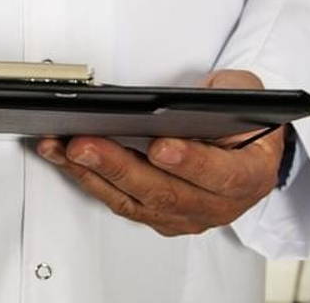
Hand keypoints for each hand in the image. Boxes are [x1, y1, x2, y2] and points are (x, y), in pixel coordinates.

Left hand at [36, 70, 283, 236]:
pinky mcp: (157, 216)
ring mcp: (185, 215)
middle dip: (118, 166)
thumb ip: (227, 93)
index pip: (221, 175)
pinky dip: (88, 180)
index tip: (160, 146)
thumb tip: (186, 98)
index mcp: (249, 176)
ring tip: (60, 148)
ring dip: (91, 174)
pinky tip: (64, 159)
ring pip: (133, 201)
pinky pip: (119, 202)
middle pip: (163, 192)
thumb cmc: (246, 122)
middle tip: (84, 144)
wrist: (248, 151)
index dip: (190, 162)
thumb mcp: (248, 94)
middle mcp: (218, 204)